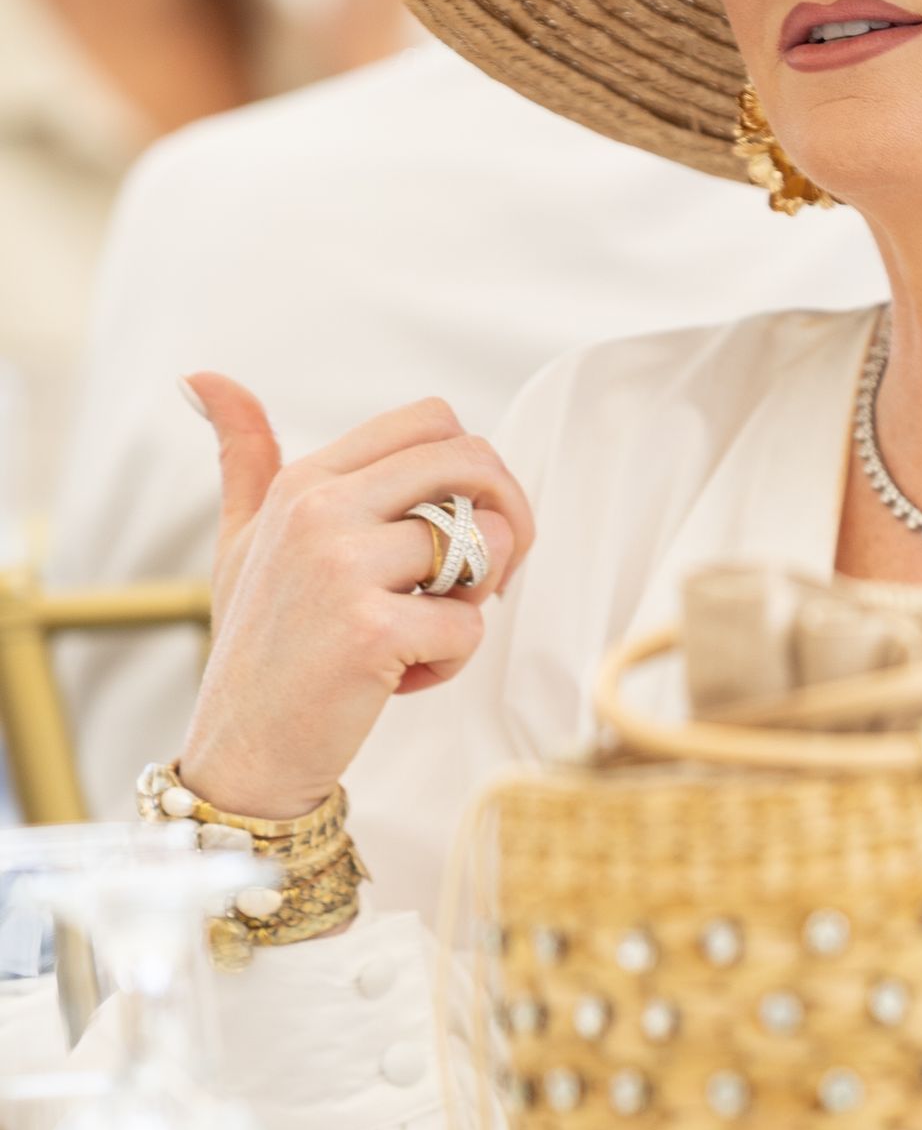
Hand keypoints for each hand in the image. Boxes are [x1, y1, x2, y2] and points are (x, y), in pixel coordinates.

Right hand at [177, 376, 534, 821]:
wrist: (243, 753)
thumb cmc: (260, 647)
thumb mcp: (242, 540)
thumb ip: (244, 457)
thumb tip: (204, 376)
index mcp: (305, 481)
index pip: (432, 420)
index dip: (475, 470)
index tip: (468, 524)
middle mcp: (320, 510)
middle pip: (471, 461)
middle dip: (509, 516)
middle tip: (490, 577)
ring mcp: (342, 567)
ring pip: (482, 544)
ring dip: (474, 602)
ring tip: (420, 636)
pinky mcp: (370, 629)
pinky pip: (469, 624)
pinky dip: (450, 661)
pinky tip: (397, 680)